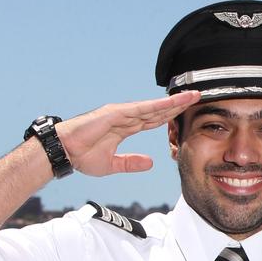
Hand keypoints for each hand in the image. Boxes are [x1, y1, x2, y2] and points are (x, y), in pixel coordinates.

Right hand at [54, 91, 199, 175]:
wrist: (63, 153)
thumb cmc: (81, 156)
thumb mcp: (113, 164)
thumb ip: (131, 163)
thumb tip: (150, 163)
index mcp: (125, 128)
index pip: (154, 120)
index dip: (171, 115)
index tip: (187, 112)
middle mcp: (125, 117)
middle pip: (158, 110)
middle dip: (178, 105)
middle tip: (197, 98)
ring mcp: (121, 114)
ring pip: (153, 107)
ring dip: (173, 101)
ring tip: (191, 96)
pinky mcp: (114, 113)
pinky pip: (140, 109)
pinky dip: (156, 105)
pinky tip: (171, 102)